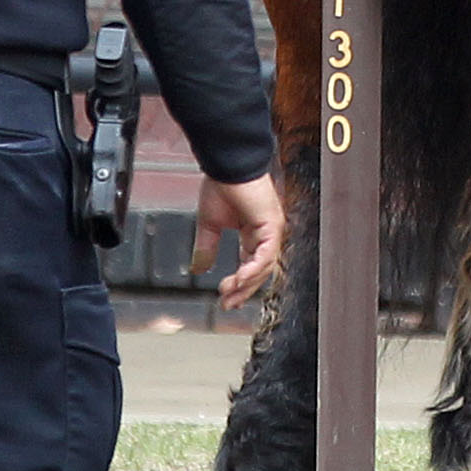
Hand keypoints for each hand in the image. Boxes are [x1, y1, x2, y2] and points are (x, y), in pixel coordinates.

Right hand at [200, 172, 286, 308]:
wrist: (226, 166)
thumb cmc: (221, 185)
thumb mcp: (210, 224)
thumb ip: (207, 248)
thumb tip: (199, 269)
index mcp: (254, 233)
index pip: (251, 265)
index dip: (240, 285)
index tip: (227, 298)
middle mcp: (266, 234)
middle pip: (260, 271)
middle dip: (243, 290)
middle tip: (228, 304)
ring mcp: (272, 230)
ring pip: (265, 266)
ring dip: (246, 283)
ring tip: (229, 293)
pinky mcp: (272, 225)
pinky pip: (266, 254)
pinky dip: (253, 269)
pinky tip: (240, 279)